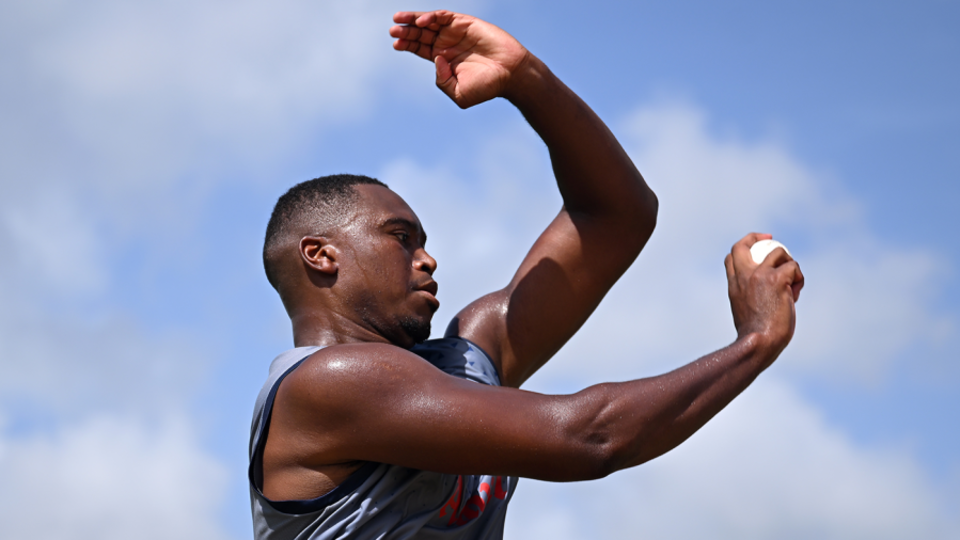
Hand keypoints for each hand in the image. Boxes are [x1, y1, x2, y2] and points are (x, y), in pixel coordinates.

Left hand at [390, 10, 530, 107]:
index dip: (407, 45)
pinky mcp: (466, 23)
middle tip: (393, 30)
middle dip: (406, 31)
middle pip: (421, 35)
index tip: (395, 44)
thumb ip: (442, 80)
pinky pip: (445, 17)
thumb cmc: (487, 87)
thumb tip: (436, 58)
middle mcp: (448, 44)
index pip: (420, 49)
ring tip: (398, 19)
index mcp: (444, 60)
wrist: (511, 75)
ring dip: (413, 20)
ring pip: (430, 23)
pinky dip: (432, 17)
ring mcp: (457, 33)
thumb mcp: (458, 93)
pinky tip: (421, 22)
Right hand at [724, 233, 803, 358]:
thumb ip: (749, 298)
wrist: (759, 343)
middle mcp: (743, 276)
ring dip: (789, 263)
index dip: (744, 249)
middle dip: (756, 237)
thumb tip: (767, 297)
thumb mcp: (744, 312)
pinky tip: (796, 293)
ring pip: (778, 252)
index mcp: (734, 285)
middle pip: (743, 245)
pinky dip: (798, 278)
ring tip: (793, 282)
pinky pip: (793, 267)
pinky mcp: (776, 279)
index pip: (732, 257)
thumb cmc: (755, 337)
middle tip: (771, 241)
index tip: (756, 249)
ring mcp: (759, 275)